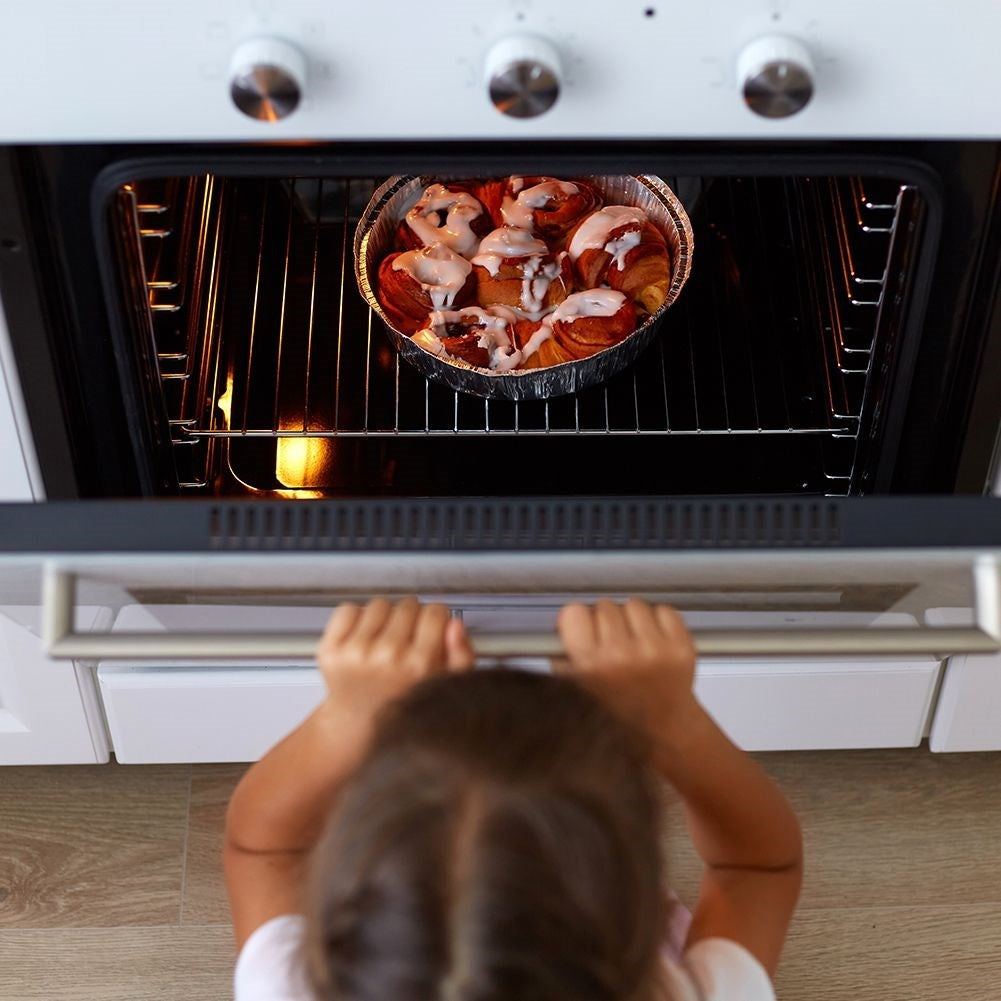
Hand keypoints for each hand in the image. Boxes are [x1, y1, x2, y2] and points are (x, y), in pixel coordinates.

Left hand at [316, 598, 473, 721]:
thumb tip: (455, 624)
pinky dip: (355, 619)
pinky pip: (348, 608)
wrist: (358, 723)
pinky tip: (362, 640)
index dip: (435, 620)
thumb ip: (462, 655)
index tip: (430, 632)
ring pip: (380, 604)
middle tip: (405, 642)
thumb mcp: (446, 685)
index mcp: (420, 665)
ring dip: (384, 618)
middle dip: (410, 619)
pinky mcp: (331, 649)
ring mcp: (356, 652)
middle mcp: (388, 657)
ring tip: (383, 642)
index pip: (436, 612)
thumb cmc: (404, 701)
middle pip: (409, 605)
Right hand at [556, 599, 696, 740]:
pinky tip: (655, 643)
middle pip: (605, 605)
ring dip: (633, 618)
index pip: (574, 611)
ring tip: (634, 643)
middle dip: (606, 620)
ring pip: (634, 604)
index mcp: (590, 666)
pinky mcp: (680, 647)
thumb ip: (564, 653)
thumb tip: (565, 620)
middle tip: (612, 643)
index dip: (578, 620)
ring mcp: (654, 650)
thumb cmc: (617, 707)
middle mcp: (621, 656)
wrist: (662, 727)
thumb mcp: (574, 687)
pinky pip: (664, 610)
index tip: (583, 628)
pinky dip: (659, 621)